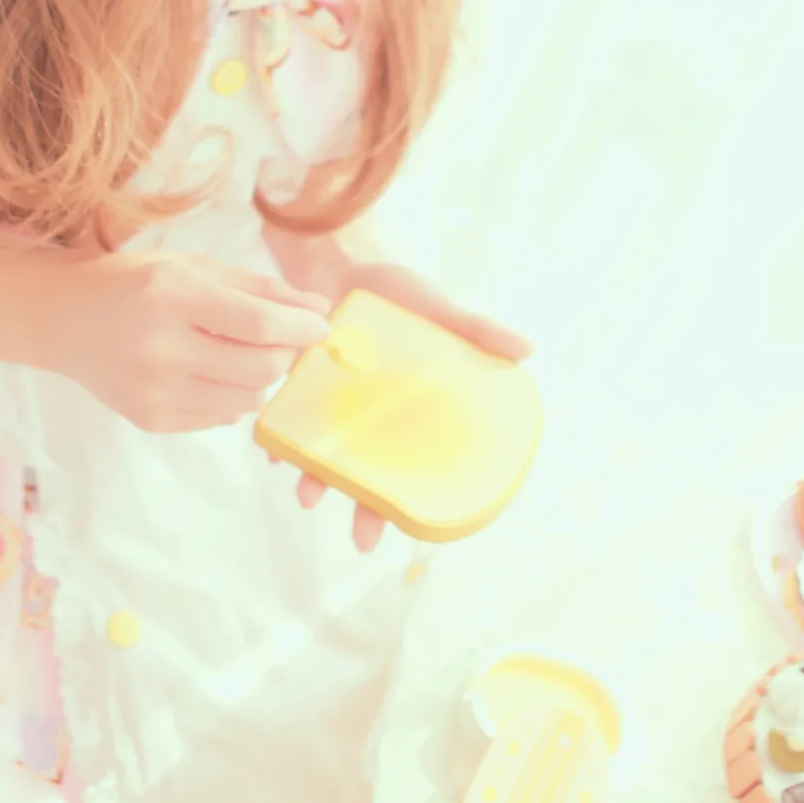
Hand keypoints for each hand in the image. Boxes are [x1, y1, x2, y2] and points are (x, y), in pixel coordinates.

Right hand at [55, 248, 332, 432]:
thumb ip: (260, 288)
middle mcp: (161, 350)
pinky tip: (208, 369)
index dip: (301, 327)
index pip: (258, 323)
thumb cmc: (136, 284)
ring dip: (260, 376)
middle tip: (284, 338)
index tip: (322, 326)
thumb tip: (320, 308)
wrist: (67, 320)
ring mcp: (154, 393)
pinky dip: (232, 394)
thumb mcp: (194, 268)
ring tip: (239, 350)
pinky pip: (222, 416)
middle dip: (286, 354)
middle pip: (260, 368)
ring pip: (247, 399)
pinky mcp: (152, 420)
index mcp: (172, 298)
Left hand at [262, 226, 532, 553]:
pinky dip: (277, 438)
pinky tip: (274, 451)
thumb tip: (529, 350)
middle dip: (364, 508)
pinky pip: (284, 421)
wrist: (344, 262)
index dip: (413, 499)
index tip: (418, 531)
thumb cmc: (399, 294)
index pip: (410, 466)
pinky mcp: (295, 387)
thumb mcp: (442, 310)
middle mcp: (366, 419)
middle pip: (367, 474)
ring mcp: (330, 406)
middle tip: (364, 540)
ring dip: (315, 478)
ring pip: (323, 456)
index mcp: (403, 413)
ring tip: (308, 496)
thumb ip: (480, 330)